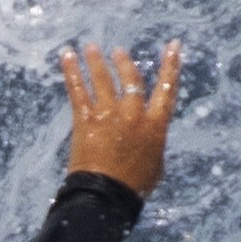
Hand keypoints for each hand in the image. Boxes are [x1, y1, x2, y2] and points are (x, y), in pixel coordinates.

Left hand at [58, 40, 181, 197]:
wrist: (107, 196)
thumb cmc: (134, 186)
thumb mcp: (155, 165)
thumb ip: (153, 145)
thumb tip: (150, 139)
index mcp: (155, 125)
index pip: (167, 88)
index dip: (171, 65)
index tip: (172, 45)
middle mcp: (134, 115)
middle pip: (131, 79)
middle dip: (124, 62)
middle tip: (117, 52)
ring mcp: (109, 115)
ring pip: (102, 79)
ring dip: (96, 60)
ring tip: (90, 47)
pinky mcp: (86, 120)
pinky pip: (78, 90)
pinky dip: (72, 71)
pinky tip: (67, 56)